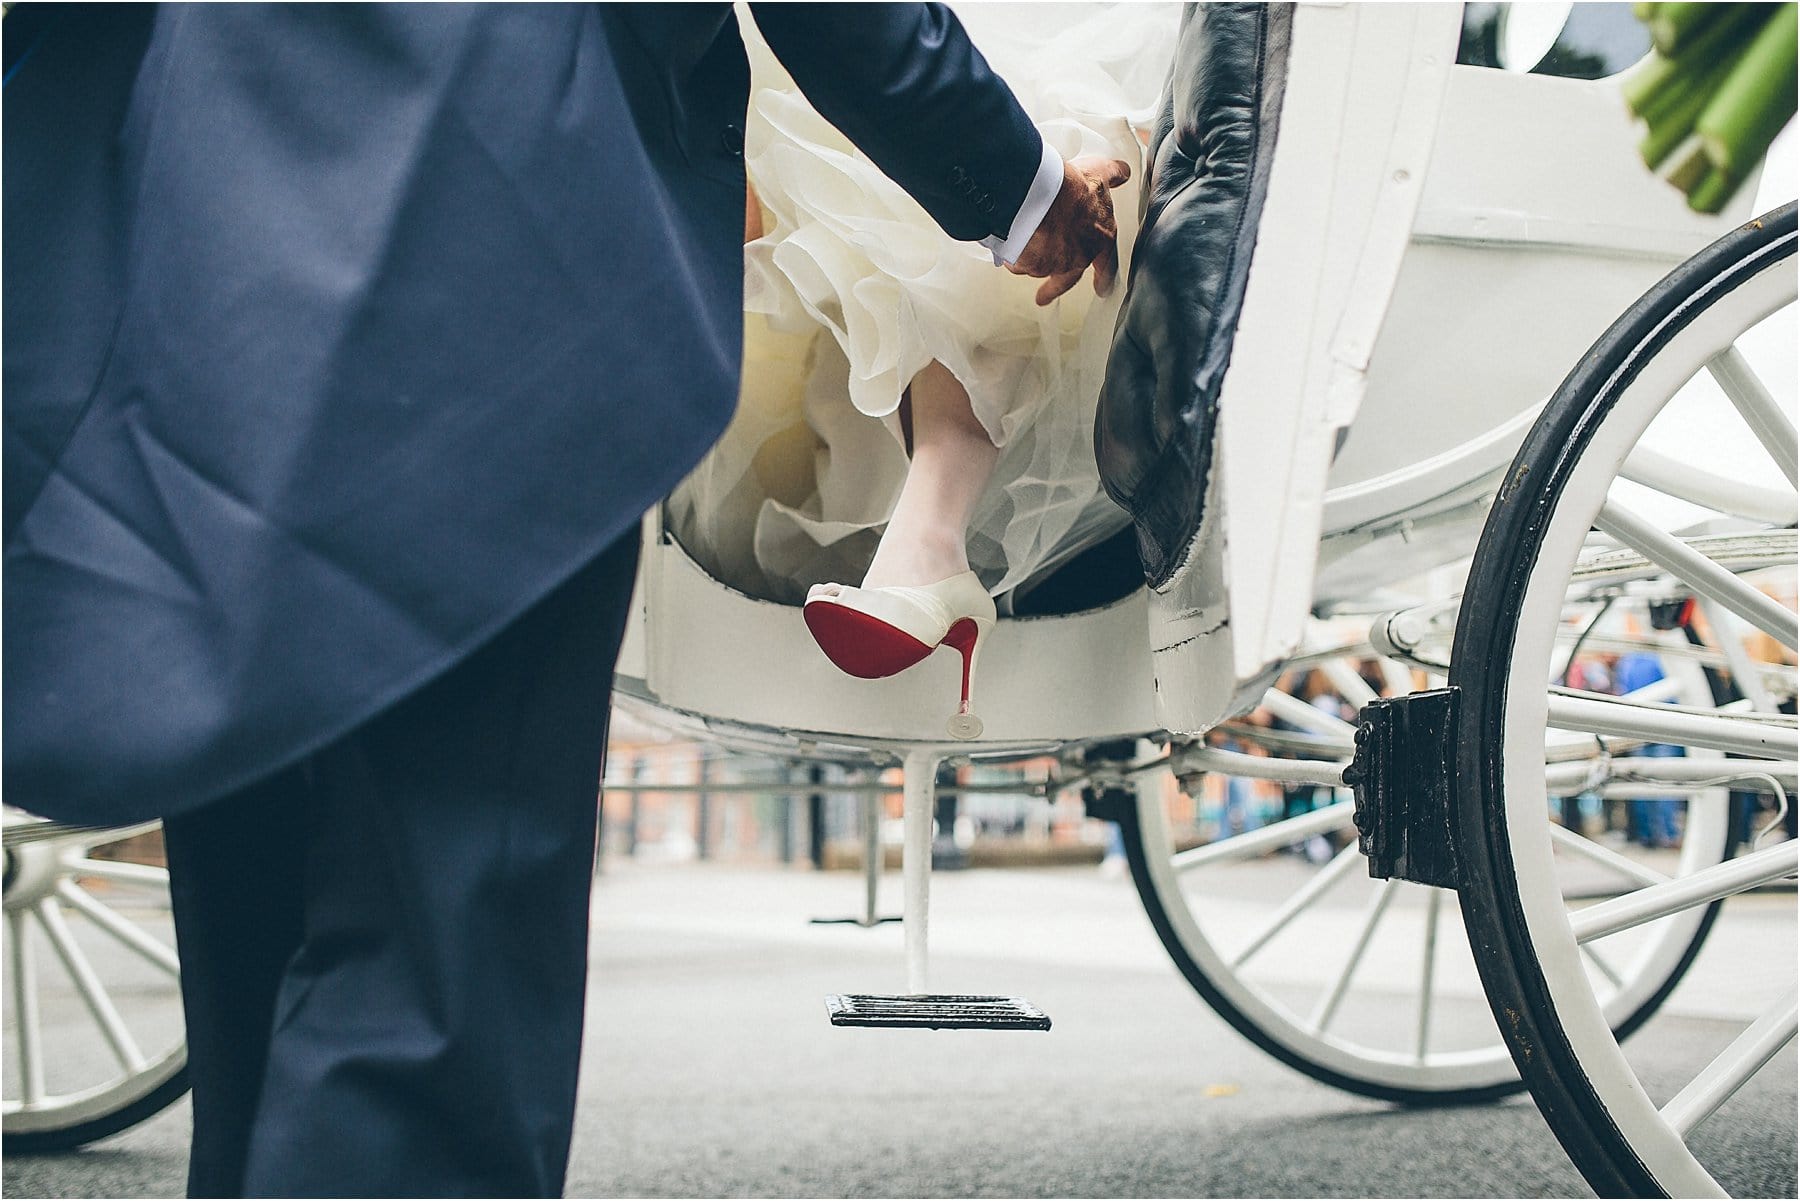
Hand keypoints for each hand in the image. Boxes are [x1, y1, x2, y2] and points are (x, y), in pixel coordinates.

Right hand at [1008, 155, 1131, 305]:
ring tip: (1017, 253)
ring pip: (1039, 268)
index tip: (1101, 289)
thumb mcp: (1097, 173)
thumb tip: (1122, 172)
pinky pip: (1018, 262)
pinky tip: (1007, 244)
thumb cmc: (1070, 187)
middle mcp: (1078, 258)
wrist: (1037, 195)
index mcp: (1100, 240)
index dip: (1105, 277)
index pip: (1107, 265)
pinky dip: (1013, 255)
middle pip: (1066, 278)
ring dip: (1030, 263)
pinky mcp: (1027, 265)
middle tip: (1044, 296)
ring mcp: (1052, 264)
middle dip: (1054, 287)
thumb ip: (1112, 175)